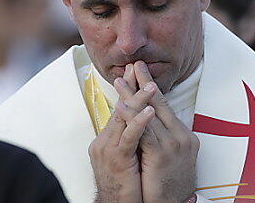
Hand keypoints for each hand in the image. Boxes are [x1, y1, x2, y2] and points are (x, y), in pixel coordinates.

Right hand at [89, 77, 157, 202]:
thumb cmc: (125, 187)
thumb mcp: (127, 159)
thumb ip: (130, 140)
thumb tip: (140, 124)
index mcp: (107, 140)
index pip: (119, 109)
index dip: (127, 91)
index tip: (134, 73)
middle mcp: (104, 142)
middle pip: (119, 109)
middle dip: (130, 87)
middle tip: (138, 67)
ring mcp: (108, 151)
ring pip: (123, 119)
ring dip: (138, 100)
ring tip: (150, 85)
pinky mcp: (117, 161)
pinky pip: (129, 138)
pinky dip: (139, 123)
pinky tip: (149, 111)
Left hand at [133, 60, 198, 202]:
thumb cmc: (169, 184)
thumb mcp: (169, 156)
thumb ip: (161, 137)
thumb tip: (148, 121)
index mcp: (185, 135)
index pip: (165, 106)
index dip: (152, 88)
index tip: (142, 72)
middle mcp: (183, 136)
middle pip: (160, 104)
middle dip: (145, 83)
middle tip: (134, 64)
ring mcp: (174, 145)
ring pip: (150, 115)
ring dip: (132, 96)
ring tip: (119, 81)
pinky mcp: (162, 154)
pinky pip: (144, 131)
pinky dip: (131, 117)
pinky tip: (120, 107)